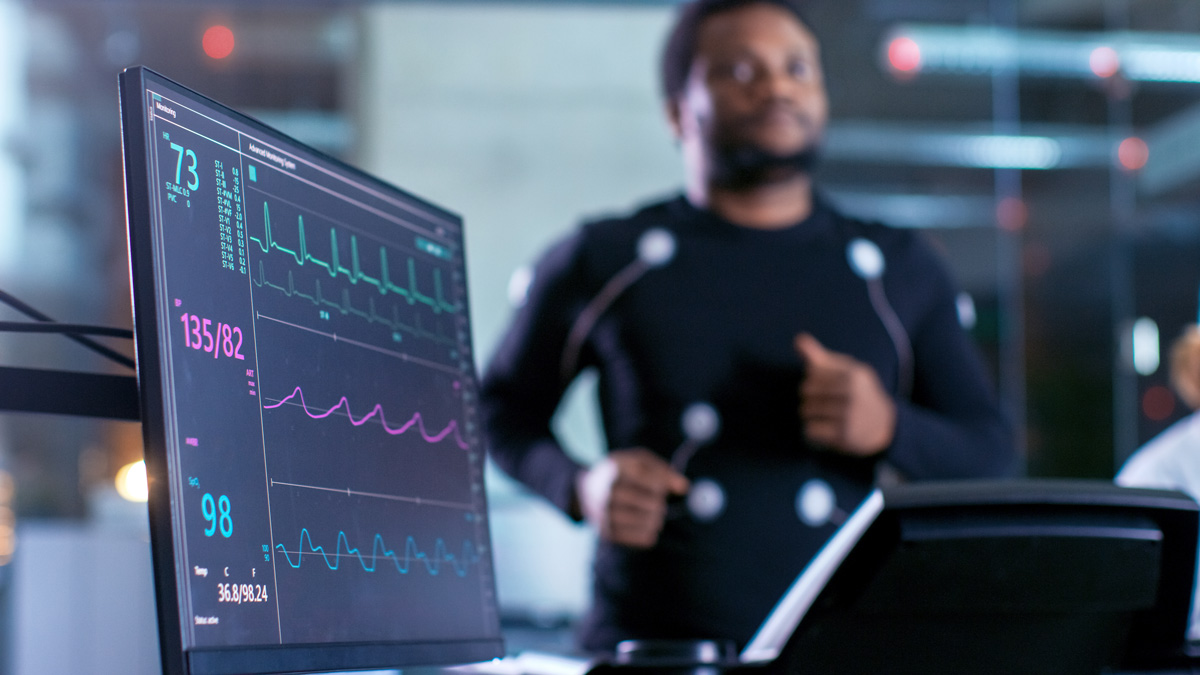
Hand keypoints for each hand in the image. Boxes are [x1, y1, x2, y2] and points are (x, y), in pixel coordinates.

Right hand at [575, 448, 689, 548]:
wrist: (585, 490)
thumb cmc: (621, 473)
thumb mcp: (638, 461)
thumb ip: (663, 470)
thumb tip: (683, 487)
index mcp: (618, 469)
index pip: (655, 482)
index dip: (664, 486)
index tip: (660, 487)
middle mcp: (609, 491)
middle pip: (653, 504)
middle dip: (660, 504)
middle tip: (656, 503)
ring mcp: (605, 513)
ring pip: (648, 522)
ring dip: (656, 519)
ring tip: (653, 515)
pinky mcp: (606, 532)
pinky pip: (640, 538)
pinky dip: (649, 533)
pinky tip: (647, 526)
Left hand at [795, 333, 895, 456]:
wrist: (884, 425)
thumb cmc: (857, 392)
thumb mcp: (846, 371)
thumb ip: (820, 356)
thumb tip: (798, 339)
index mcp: (853, 374)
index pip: (812, 373)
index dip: (812, 380)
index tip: (823, 387)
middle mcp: (852, 393)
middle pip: (806, 391)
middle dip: (808, 398)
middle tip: (820, 403)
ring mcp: (849, 414)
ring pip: (806, 411)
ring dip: (809, 415)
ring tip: (821, 416)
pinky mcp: (844, 435)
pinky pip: (810, 430)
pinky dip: (811, 431)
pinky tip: (823, 429)